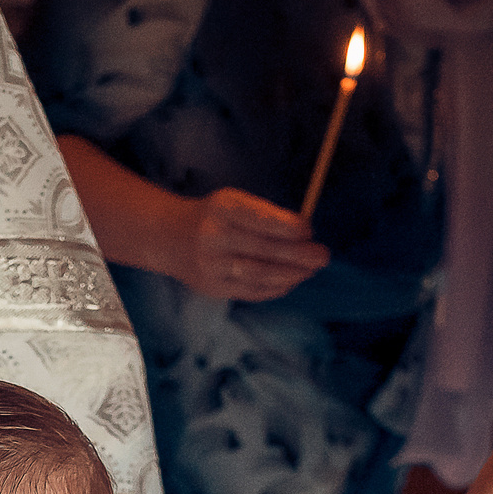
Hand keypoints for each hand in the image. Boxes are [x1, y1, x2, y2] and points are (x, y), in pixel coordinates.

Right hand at [174, 187, 327, 302]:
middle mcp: (213, 238)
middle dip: (299, 255)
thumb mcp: (233, 202)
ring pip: (259, 274)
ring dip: (291, 274)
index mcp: (222, 209)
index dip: (289, 227)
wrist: (168, 238)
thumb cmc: (213, 217)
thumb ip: (265, 216)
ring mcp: (211, 266)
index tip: (309, 230)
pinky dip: (275, 287)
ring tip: (310, 270)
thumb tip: (305, 235)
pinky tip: (291, 281)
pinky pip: (251, 291)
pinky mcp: (212, 288)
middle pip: (264, 250)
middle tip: (323, 256)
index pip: (261, 219)